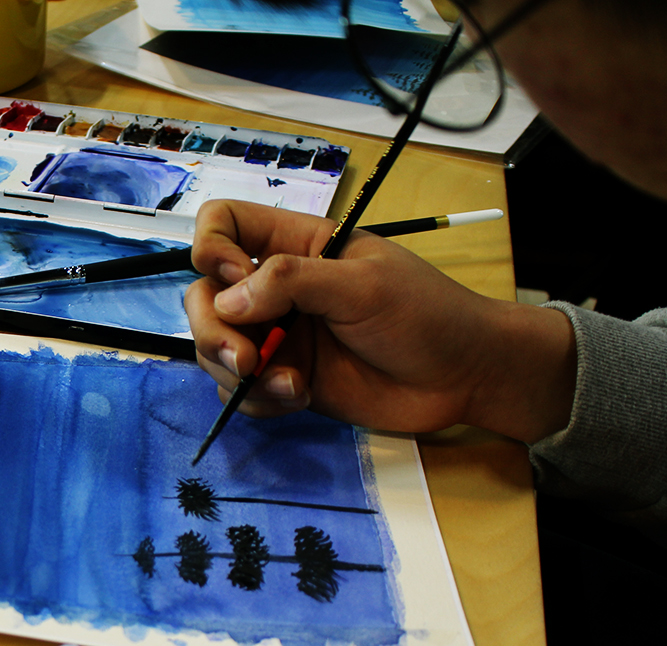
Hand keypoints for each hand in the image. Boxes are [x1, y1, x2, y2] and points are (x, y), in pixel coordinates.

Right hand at [186, 200, 576, 442]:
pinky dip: (257, 399)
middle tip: (246, 359)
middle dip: (212, 329)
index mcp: (295, 245)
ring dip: (236, 371)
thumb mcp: (363, 284)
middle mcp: (276, 289)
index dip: (212, 249)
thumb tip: (228, 299)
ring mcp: (279, 337)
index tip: (238, 280)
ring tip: (287, 385)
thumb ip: (293, 282)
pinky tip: (298, 398)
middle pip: (203, 295)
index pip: (223, 225)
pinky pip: (240, 391)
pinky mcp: (285, 381)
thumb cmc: (425, 314)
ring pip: (215, 348)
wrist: (463, 377)